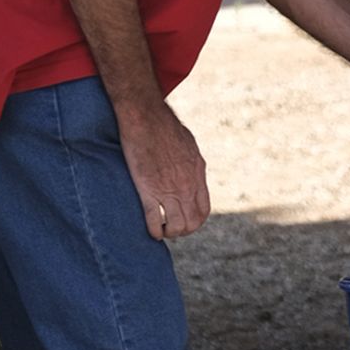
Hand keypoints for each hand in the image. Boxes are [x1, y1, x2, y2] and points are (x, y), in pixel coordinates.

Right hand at [117, 101, 210, 239]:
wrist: (146, 117)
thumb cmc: (164, 126)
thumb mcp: (188, 146)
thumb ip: (191, 164)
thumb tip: (191, 173)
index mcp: (197, 174)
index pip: (203, 210)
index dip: (195, 221)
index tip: (185, 220)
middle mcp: (186, 186)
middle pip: (192, 222)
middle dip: (183, 230)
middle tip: (171, 228)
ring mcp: (168, 190)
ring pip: (176, 226)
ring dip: (169, 233)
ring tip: (161, 230)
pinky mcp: (148, 190)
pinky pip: (155, 221)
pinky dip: (154, 231)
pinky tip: (151, 230)